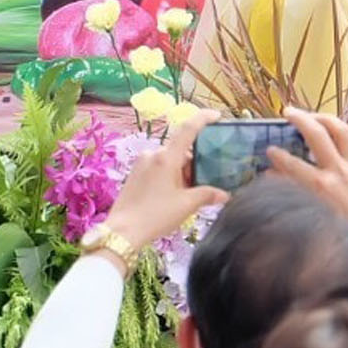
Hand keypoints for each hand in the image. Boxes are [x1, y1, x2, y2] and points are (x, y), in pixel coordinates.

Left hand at [102, 110, 227, 250]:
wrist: (122, 232)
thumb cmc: (155, 216)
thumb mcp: (186, 205)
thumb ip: (207, 195)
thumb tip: (224, 194)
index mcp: (166, 157)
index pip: (188, 129)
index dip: (203, 118)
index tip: (216, 115)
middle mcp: (153, 154)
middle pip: (181, 149)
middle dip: (195, 162)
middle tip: (206, 180)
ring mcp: (142, 163)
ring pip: (170, 159)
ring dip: (182, 171)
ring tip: (188, 193)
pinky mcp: (135, 172)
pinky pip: (158, 166)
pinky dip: (170, 174)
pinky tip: (173, 194)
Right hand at [265, 107, 347, 273]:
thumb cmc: (336, 231)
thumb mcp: (309, 211)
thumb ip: (289, 190)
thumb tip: (269, 173)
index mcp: (320, 187)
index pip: (292, 163)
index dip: (276, 154)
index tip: (269, 150)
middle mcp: (338, 173)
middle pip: (317, 135)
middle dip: (300, 119)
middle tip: (287, 112)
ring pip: (342, 131)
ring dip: (326, 119)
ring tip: (313, 116)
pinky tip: (340, 133)